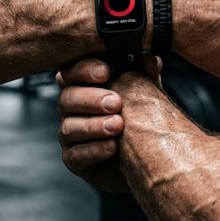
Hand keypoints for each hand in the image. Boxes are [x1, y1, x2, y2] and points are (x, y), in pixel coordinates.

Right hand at [55, 57, 161, 192]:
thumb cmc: (139, 120)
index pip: (71, 71)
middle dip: (90, 99)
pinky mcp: (74, 160)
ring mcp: (70, 136)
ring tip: (118, 126)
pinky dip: (94, 150)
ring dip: (93, 126)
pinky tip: (113, 147)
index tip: (106, 71)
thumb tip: (152, 60)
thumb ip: (145, 76)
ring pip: (69, 127)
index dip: (83, 69)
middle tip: (115, 102)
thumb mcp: (145, 94)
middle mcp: (71, 109)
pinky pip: (76, 155)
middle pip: (67, 98)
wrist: (146, 159)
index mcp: (82, 86)